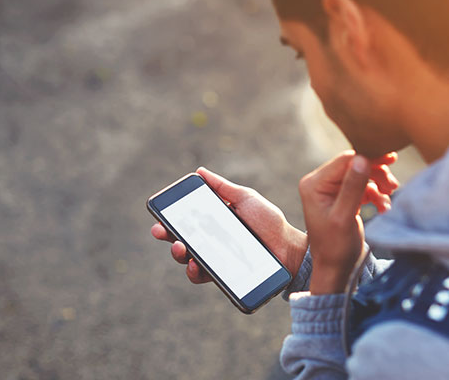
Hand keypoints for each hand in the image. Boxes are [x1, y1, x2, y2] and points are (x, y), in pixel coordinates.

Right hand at [150, 167, 308, 283]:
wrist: (288, 247)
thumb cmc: (269, 222)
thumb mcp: (246, 199)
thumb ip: (224, 187)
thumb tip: (199, 172)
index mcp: (214, 223)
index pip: (186, 221)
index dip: (169, 219)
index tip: (159, 216)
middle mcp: (211, 241)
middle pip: (181, 239)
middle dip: (167, 236)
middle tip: (162, 232)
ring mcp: (216, 259)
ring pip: (187, 259)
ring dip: (178, 254)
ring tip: (182, 248)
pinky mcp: (223, 276)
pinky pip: (202, 276)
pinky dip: (194, 272)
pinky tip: (195, 265)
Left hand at [298, 151, 398, 294]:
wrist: (335, 268)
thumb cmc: (335, 247)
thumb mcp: (344, 217)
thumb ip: (353, 188)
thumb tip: (362, 159)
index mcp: (314, 184)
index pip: (345, 160)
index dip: (369, 157)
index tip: (391, 159)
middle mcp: (320, 183)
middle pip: (354, 165)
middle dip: (376, 173)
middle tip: (393, 185)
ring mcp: (332, 190)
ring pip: (362, 174)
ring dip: (379, 183)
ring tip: (390, 195)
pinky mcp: (343, 197)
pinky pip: (364, 187)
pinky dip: (376, 194)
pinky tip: (383, 206)